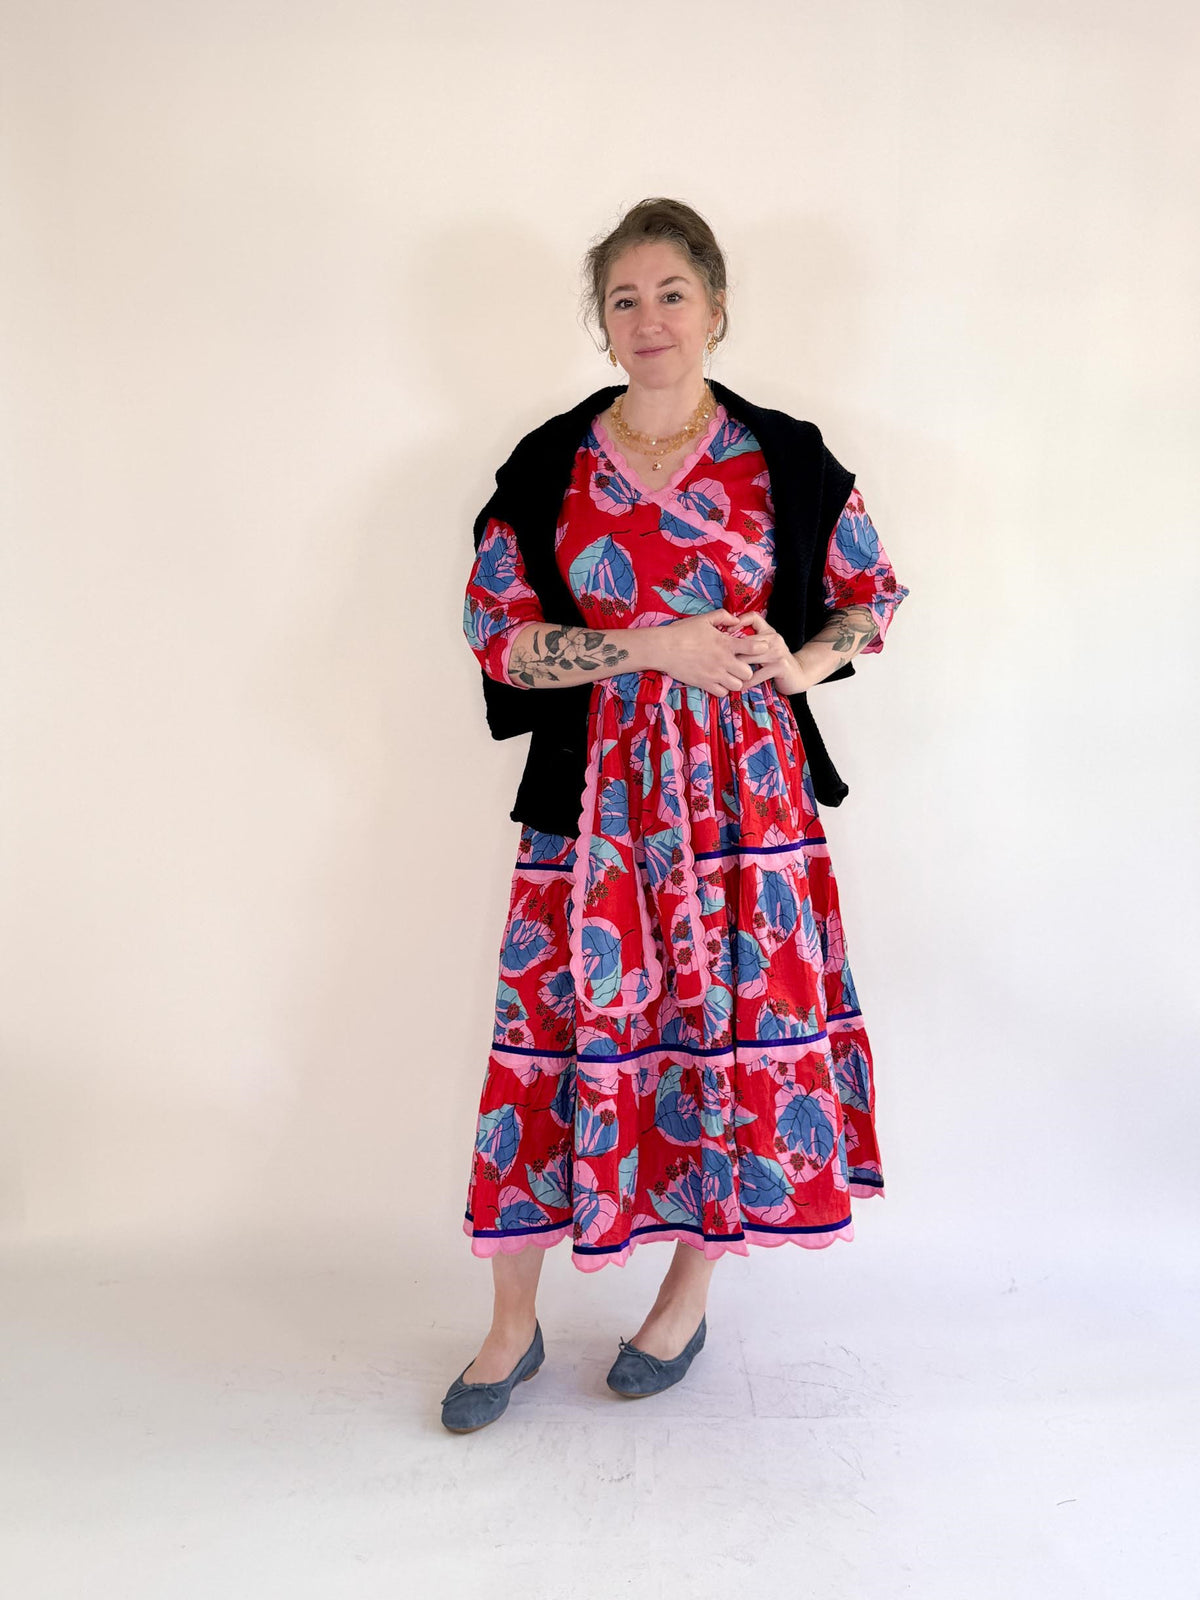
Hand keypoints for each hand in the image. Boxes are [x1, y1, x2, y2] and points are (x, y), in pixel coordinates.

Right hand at [654, 609, 809, 695]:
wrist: (664, 648)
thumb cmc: (682, 631)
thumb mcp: (704, 618)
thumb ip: (723, 616)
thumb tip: (737, 620)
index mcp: (726, 643)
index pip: (753, 647)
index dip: (760, 648)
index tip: (758, 647)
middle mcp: (723, 661)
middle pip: (748, 673)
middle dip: (747, 670)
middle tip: (740, 665)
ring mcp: (714, 674)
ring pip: (737, 686)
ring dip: (735, 681)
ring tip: (729, 675)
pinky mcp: (704, 684)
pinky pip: (722, 693)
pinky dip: (722, 689)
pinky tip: (718, 681)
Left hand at [718, 611, 811, 695]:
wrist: (798, 674)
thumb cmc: (776, 661)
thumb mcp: (766, 646)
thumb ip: (752, 639)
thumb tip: (728, 635)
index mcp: (768, 631)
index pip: (753, 617)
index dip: (738, 621)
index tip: (724, 631)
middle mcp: (773, 639)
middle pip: (746, 641)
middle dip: (730, 651)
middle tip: (717, 659)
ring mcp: (777, 652)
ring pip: (749, 658)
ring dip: (735, 668)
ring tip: (724, 675)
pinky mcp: (779, 666)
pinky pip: (757, 675)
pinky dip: (746, 682)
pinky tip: (739, 686)